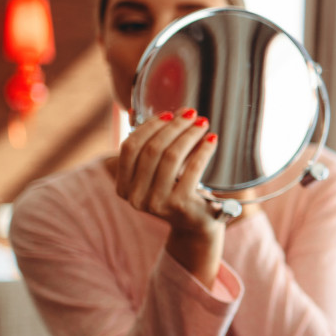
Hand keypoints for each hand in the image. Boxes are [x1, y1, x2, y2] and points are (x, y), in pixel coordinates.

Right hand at [115, 108, 222, 284]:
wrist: (196, 224)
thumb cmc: (177, 191)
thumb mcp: (157, 171)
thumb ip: (149, 147)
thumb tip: (145, 111)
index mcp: (123, 187)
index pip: (129, 147)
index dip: (148, 126)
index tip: (169, 114)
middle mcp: (134, 197)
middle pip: (151, 149)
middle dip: (173, 127)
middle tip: (191, 113)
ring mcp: (155, 203)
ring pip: (171, 156)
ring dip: (189, 135)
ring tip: (203, 123)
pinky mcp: (179, 205)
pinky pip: (193, 168)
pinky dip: (203, 150)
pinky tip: (212, 140)